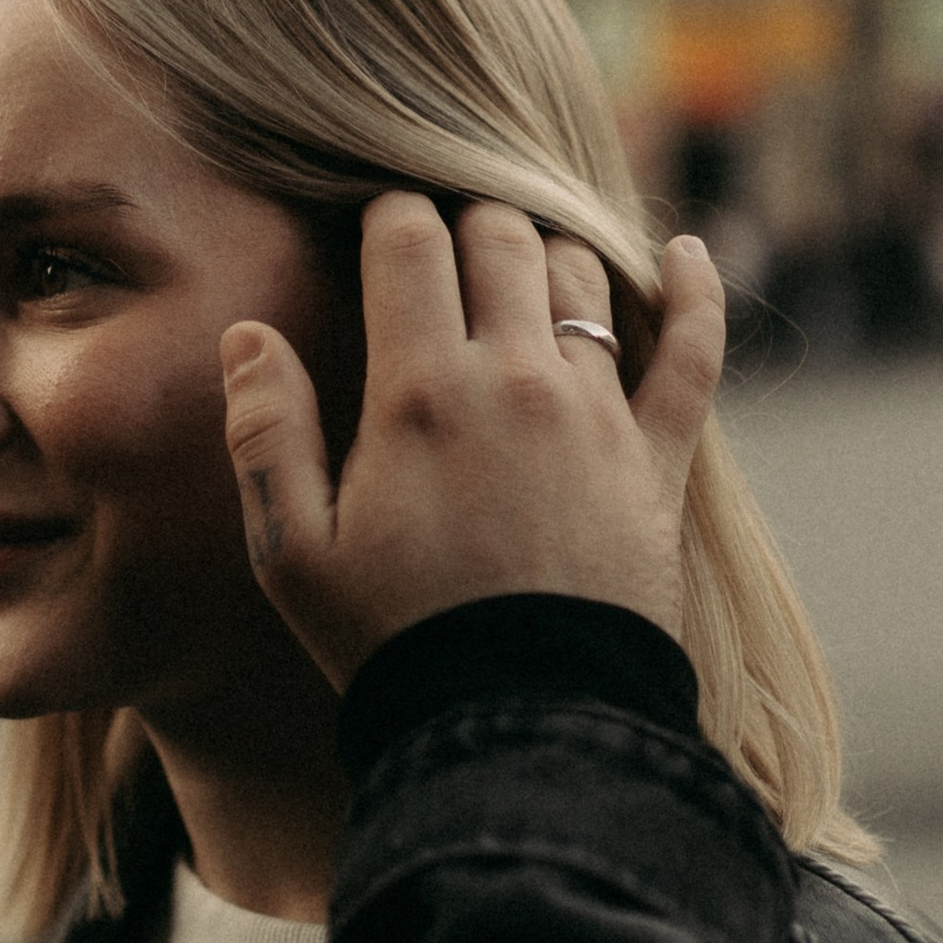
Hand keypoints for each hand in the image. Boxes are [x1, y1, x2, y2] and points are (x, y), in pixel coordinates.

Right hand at [222, 201, 723, 690]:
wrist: (519, 727)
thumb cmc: (392, 645)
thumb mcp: (293, 554)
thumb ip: (266, 432)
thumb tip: (247, 333)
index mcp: (419, 392)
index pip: (409, 241)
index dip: (389, 215)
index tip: (379, 226)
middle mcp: (516, 379)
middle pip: (500, 237)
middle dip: (468, 219)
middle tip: (447, 243)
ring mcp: (597, 413)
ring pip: (582, 276)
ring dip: (548, 252)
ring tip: (524, 263)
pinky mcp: (657, 459)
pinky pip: (692, 350)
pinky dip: (695, 291)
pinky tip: (688, 254)